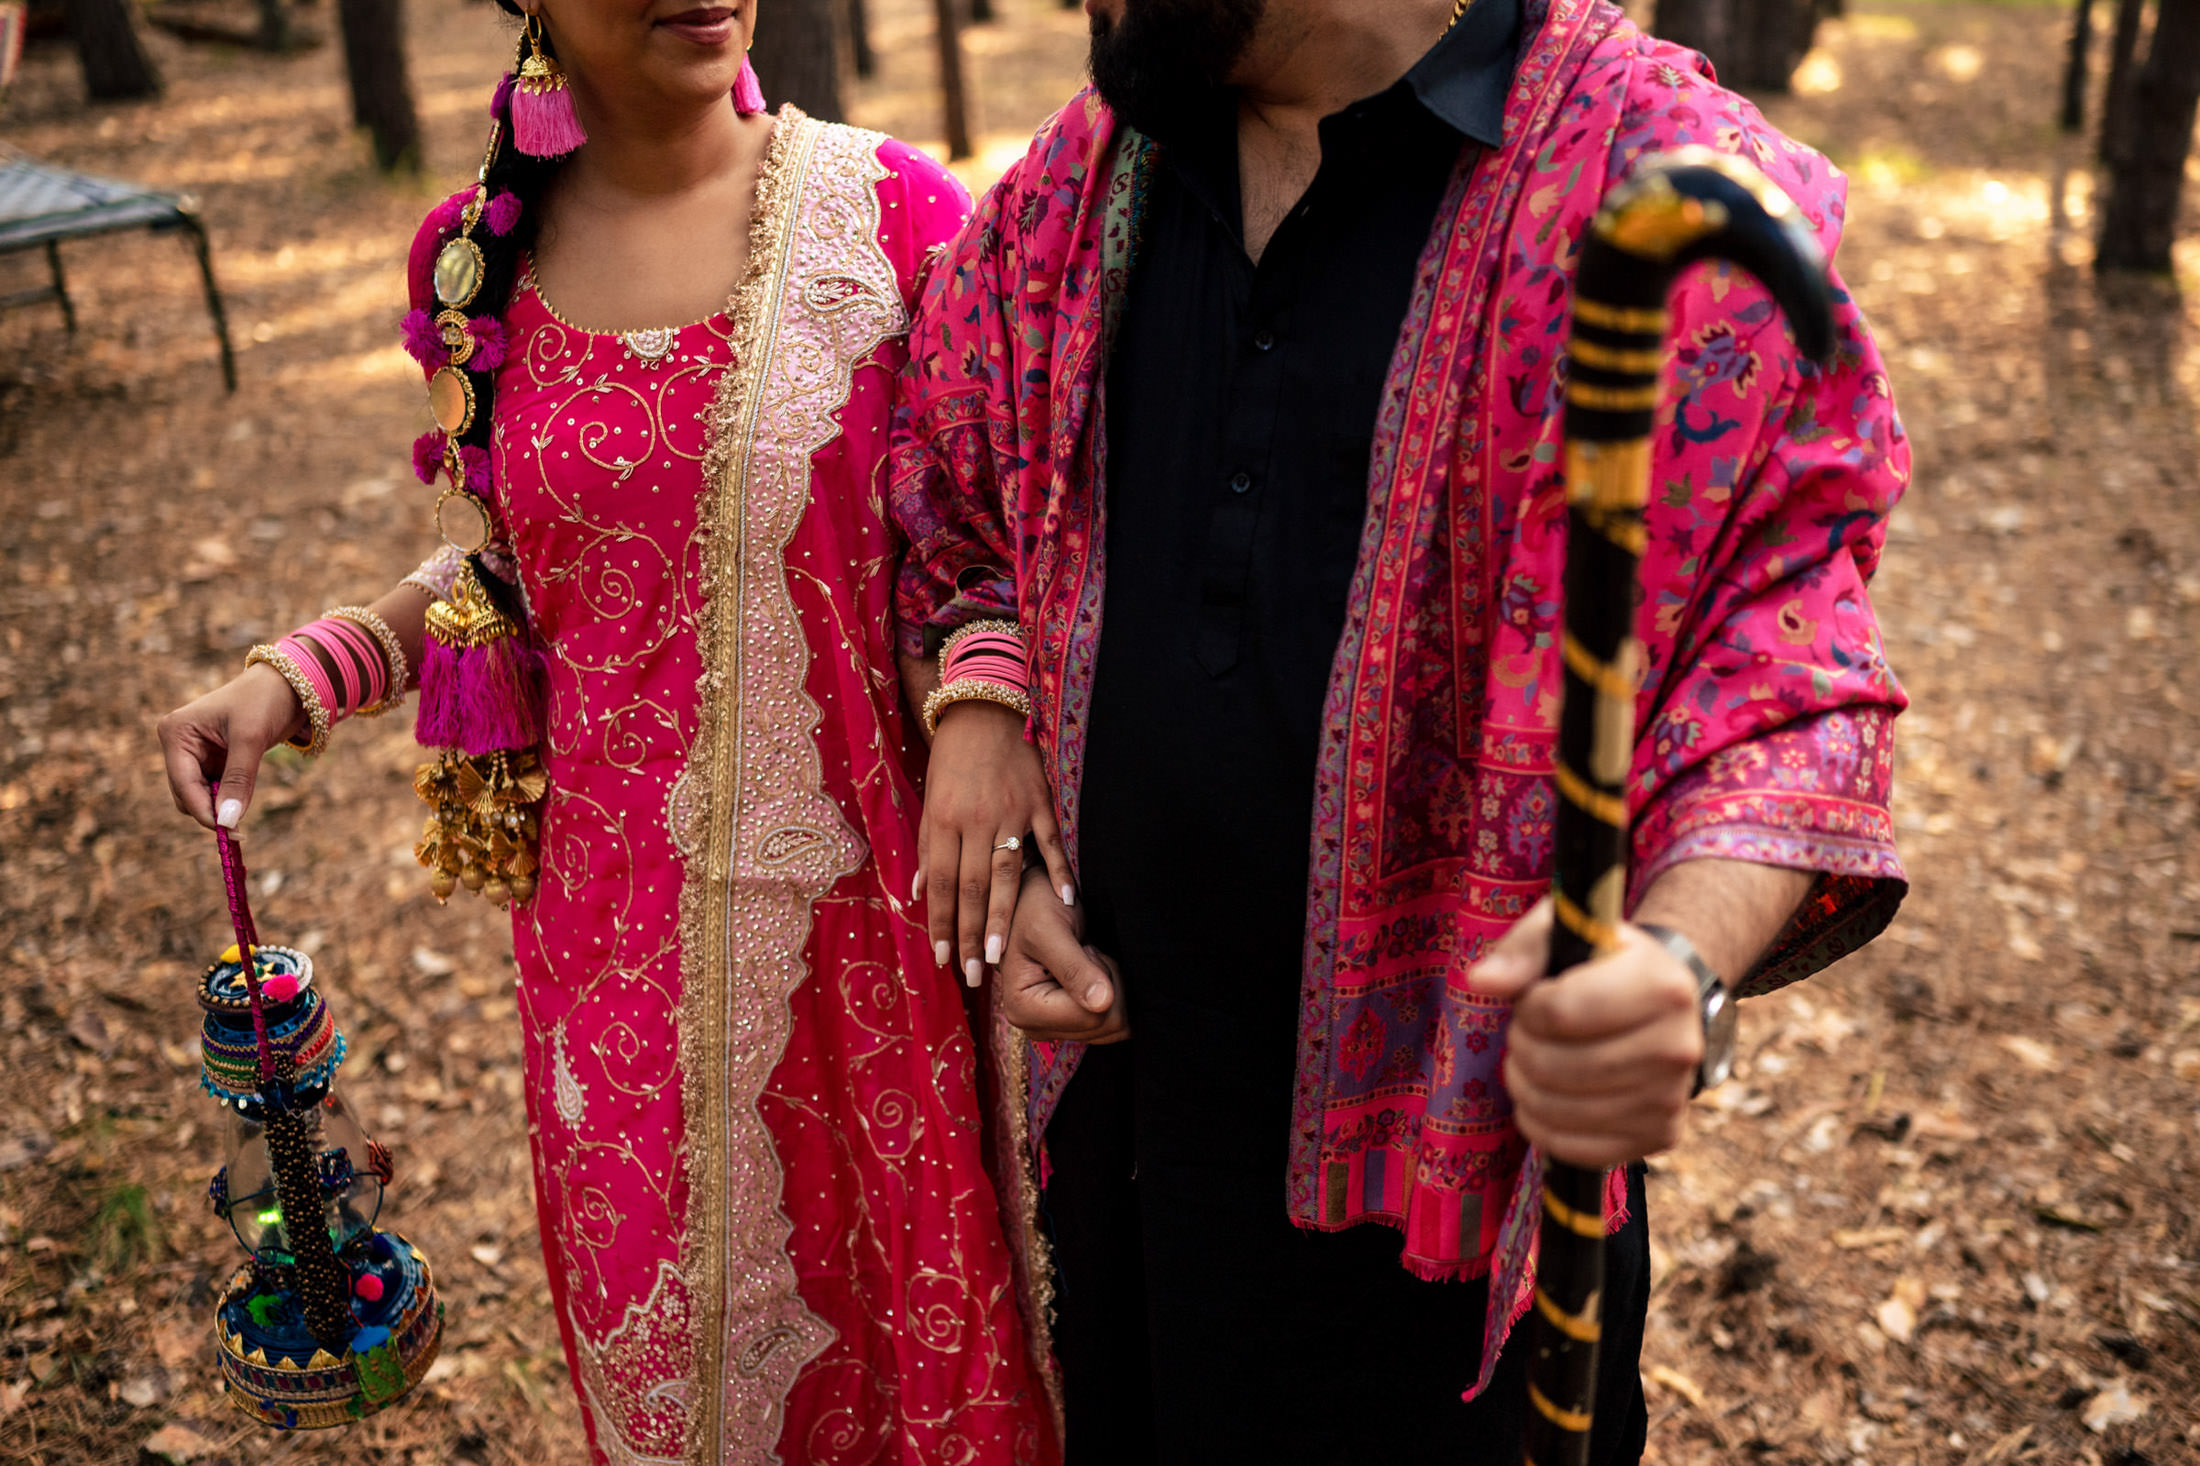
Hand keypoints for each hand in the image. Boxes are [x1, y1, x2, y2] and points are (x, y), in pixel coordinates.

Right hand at [155, 663, 305, 830]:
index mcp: (176, 733)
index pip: (182, 783)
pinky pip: (215, 790)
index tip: (227, 831)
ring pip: (200, 796)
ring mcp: (195, 754)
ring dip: (221, 806)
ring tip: (246, 806)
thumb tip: (227, 822)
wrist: (289, 685)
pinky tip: (243, 800)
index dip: (203, 810)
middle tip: (240, 830)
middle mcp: (179, 744)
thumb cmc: (265, 700)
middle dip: (211, 810)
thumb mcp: (251, 739)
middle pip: (186, 794)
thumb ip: (239, 780)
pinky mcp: (214, 761)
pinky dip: (228, 799)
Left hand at [918, 700, 1074, 988]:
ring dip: (1003, 917)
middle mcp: (975, 818)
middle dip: (970, 934)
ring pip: (1007, 873)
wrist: (985, 707)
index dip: (942, 923)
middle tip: (972, 974)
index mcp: (944, 819)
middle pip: (973, 887)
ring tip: (999, 955)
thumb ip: (928, 847)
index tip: (943, 958)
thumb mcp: (931, 798)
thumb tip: (921, 894)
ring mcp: (1011, 811)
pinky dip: (1059, 871)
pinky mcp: (1040, 801)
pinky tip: (1066, 902)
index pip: (943, 882)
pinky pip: (1051, 842)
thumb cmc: (954, 758)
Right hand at [998, 864, 1127, 1043]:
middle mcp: (1034, 1027)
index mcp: (1022, 1010)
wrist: (1030, 898)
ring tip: (1085, 956)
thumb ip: (1074, 968)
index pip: (1092, 1017)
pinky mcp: (1070, 1023)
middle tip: (1084, 949)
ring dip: (1112, 985)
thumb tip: (1102, 1004)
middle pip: (1106, 1025)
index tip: (1081, 947)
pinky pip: (1112, 1021)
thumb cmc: (1033, 906)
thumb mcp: (1050, 930)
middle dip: (1108, 982)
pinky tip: (1090, 969)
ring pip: (1115, 1025)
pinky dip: (1112, 991)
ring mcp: (1054, 1027)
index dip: (1101, 979)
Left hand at [1466, 898, 1702, 1167]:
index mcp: (1662, 986)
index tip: (1532, 1000)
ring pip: (1560, 1110)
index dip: (1528, 1008)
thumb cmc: (1601, 965)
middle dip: (1522, 1048)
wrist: (1658, 1006)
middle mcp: (1678, 1046)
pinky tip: (1543, 1097)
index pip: (1562, 1012)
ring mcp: (1672, 1098)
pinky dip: (1541, 1126)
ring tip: (1533, 1060)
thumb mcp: (1564, 934)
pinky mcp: (1659, 1137)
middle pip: (1556, 1066)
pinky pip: (1574, 1148)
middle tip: (1527, 1033)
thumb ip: (1521, 952)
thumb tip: (1481, 980)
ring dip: (1524, 1086)